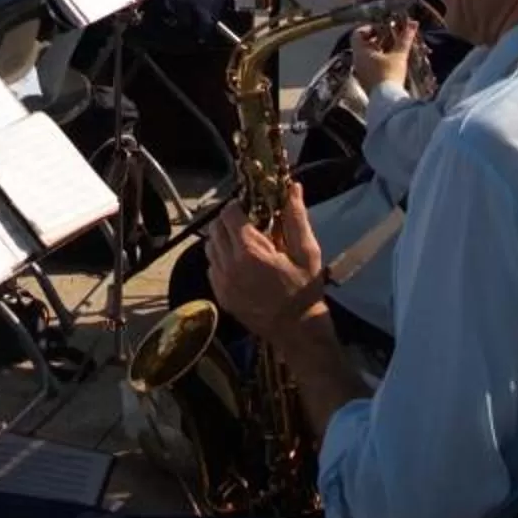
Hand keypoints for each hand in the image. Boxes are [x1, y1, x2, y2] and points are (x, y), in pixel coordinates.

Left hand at [203, 183, 330, 344]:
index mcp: (249, 251)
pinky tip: (240, 264)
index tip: (252, 209)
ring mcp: (222, 283)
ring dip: (223, 239)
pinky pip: (211, 267)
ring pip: (210, 247)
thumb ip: (296, 218)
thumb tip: (292, 186)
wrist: (297, 330)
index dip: (239, 206)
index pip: (228, 214)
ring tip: (244, 244)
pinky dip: (221, 260)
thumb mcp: (307, 252)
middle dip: (230, 221)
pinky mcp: (220, 296)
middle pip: (216, 228)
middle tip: (250, 225)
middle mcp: (229, 265)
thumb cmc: (305, 289)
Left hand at [351, 20, 417, 94]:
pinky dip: (377, 61)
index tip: (382, 29)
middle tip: (390, 37)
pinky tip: (390, 62)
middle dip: (376, 39)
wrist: (387, 100)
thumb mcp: (399, 55)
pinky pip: (368, 66)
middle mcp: (357, 61)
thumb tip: (412, 23)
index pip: (357, 33)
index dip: (369, 28)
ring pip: (366, 55)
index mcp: (360, 52)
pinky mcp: (366, 81)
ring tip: (392, 48)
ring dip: (378, 50)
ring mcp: (360, 72)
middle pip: (362, 44)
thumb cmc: (390, 75)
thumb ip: (405, 38)